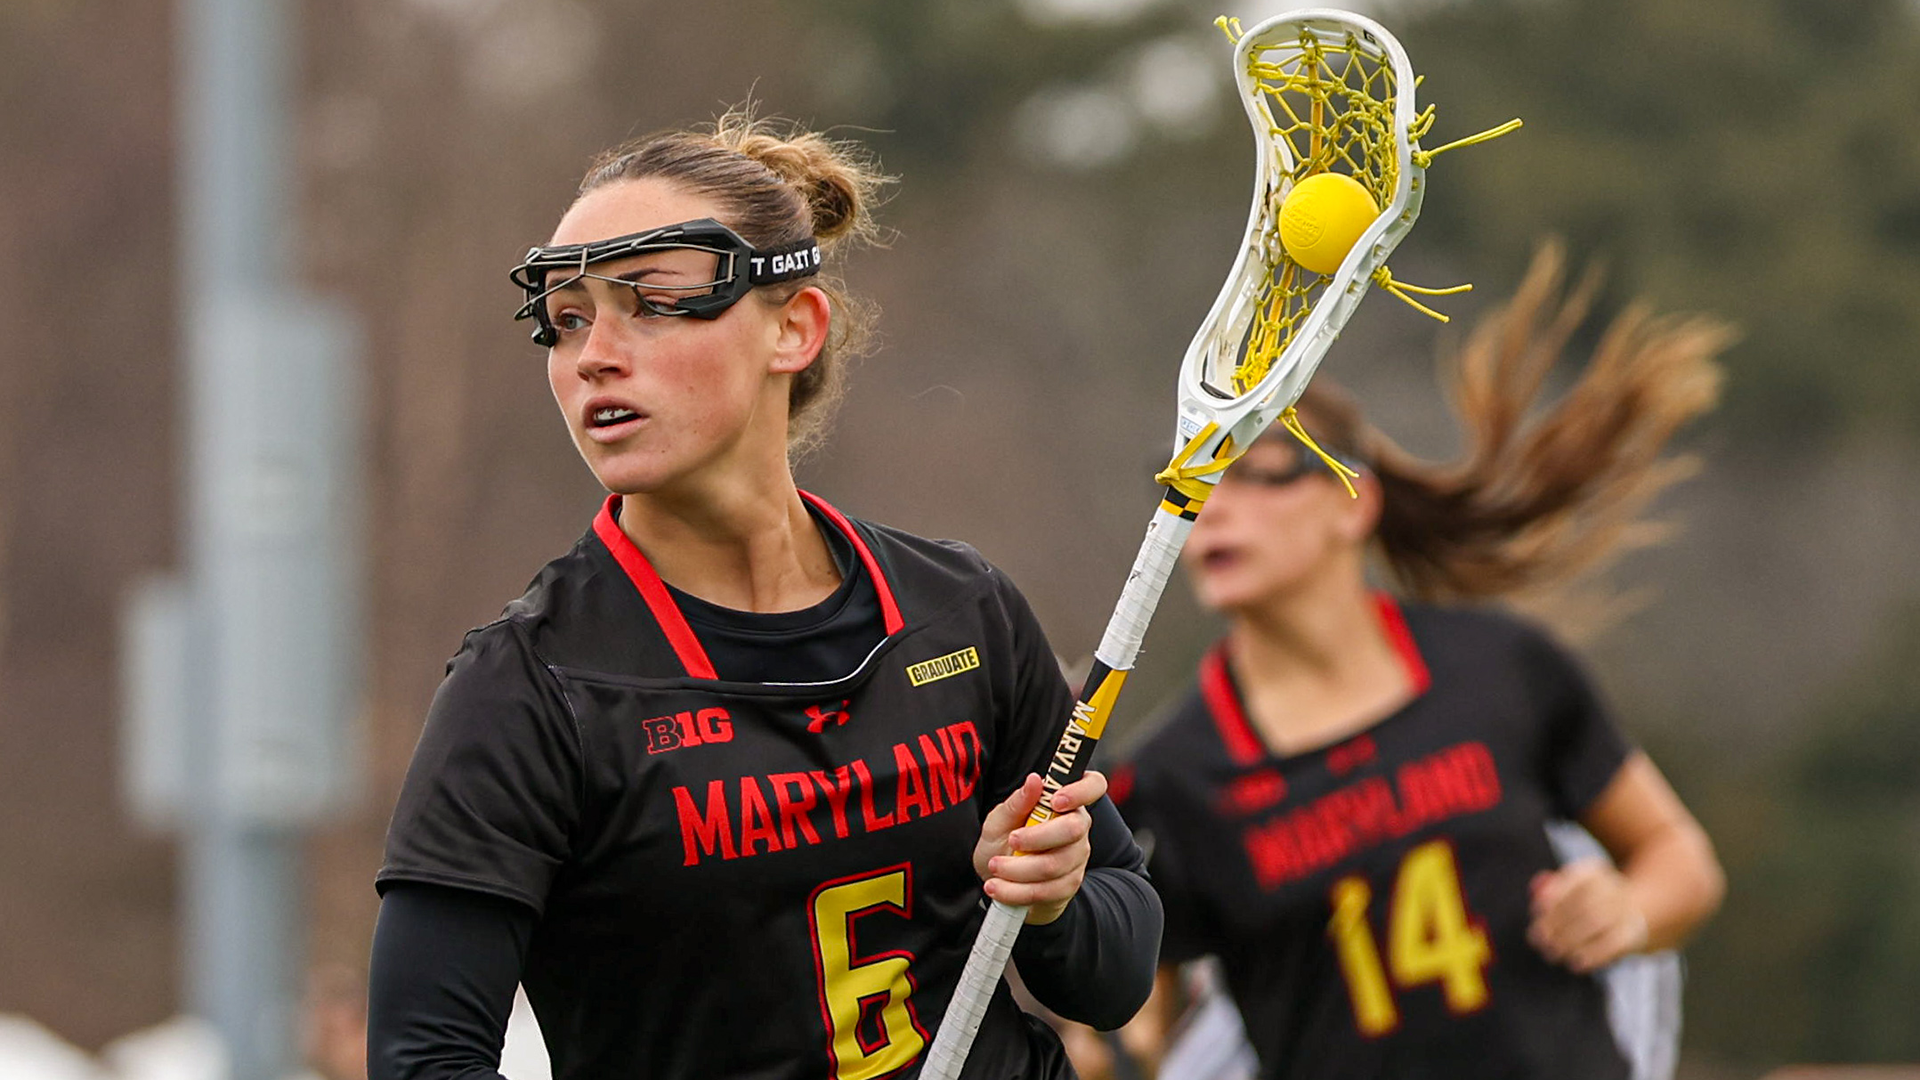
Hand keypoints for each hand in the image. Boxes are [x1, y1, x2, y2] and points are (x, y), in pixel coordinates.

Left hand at [973, 772, 1106, 924]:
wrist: (1000, 880)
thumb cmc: (1003, 842)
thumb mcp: (1000, 820)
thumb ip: (1017, 802)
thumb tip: (1034, 780)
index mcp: (1066, 802)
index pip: (1093, 785)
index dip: (1081, 791)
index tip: (1056, 801)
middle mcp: (1078, 827)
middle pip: (1074, 828)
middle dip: (1037, 837)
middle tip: (1011, 840)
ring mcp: (1077, 858)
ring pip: (1055, 864)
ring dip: (1018, 869)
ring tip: (995, 867)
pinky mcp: (1068, 885)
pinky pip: (1047, 890)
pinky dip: (1017, 891)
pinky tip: (999, 887)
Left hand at [1528, 860, 1649, 972]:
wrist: (1636, 915)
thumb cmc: (1589, 903)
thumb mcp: (1570, 892)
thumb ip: (1551, 892)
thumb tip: (1535, 894)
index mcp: (1594, 871)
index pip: (1574, 878)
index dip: (1555, 893)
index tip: (1537, 910)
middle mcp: (1613, 886)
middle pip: (1582, 903)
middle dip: (1557, 923)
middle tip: (1538, 940)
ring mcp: (1626, 910)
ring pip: (1596, 922)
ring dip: (1570, 940)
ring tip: (1552, 953)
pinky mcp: (1633, 934)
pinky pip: (1613, 943)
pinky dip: (1592, 954)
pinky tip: (1575, 963)